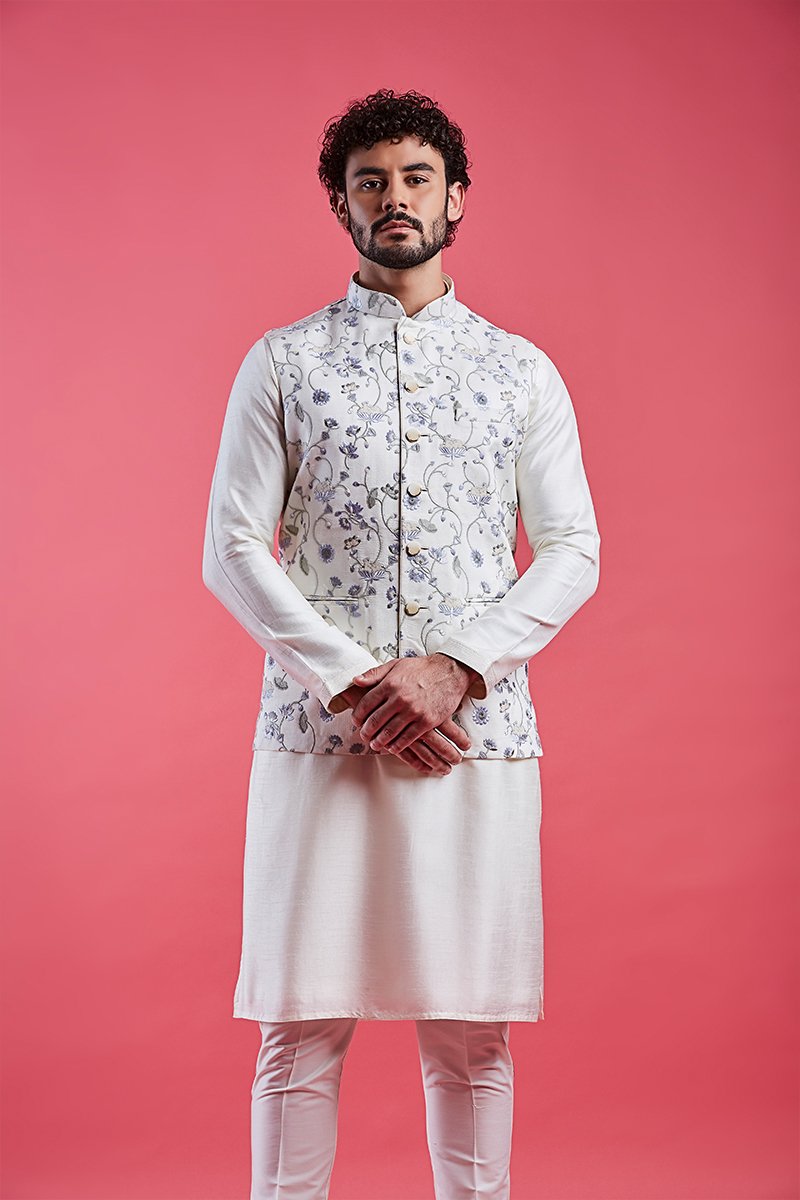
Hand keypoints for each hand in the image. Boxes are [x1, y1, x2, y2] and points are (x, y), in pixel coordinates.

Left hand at [346, 654, 474, 769]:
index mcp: (390, 684)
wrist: (450, 672)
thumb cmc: (422, 668)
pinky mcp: (427, 721)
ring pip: (389, 732)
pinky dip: (397, 745)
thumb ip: (375, 673)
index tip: (356, 721)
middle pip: (375, 721)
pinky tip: (392, 747)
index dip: (358, 715)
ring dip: (379, 741)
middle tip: (363, 736)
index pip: (366, 704)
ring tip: (375, 744)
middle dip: (366, 732)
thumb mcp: (396, 664)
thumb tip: (356, 681)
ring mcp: (413, 711)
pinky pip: (408, 738)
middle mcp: (399, 698)